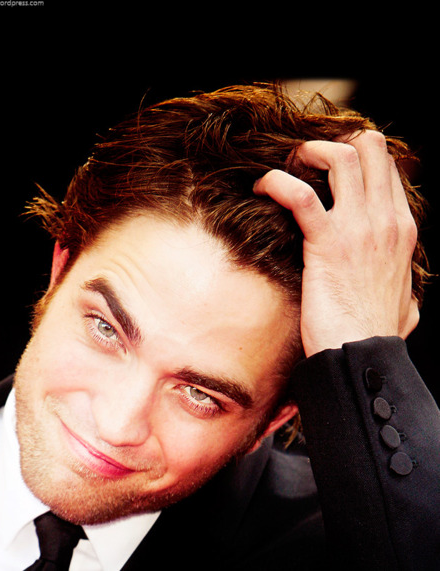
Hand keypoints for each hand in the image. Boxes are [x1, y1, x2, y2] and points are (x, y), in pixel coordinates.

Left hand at [254, 130, 418, 357]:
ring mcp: (359, 229)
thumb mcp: (406, 307)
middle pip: (370, 148)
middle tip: (305, 162)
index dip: (355, 158)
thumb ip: (406, 292)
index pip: (386, 168)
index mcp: (401, 230)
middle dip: (334, 144)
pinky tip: (262, 189)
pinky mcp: (327, 244)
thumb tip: (407, 300)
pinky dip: (277, 183)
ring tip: (286, 169)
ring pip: (342, 157)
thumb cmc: (375, 335)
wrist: (362, 357)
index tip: (325, 171)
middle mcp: (385, 220)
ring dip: (308, 154)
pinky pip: (300, 195)